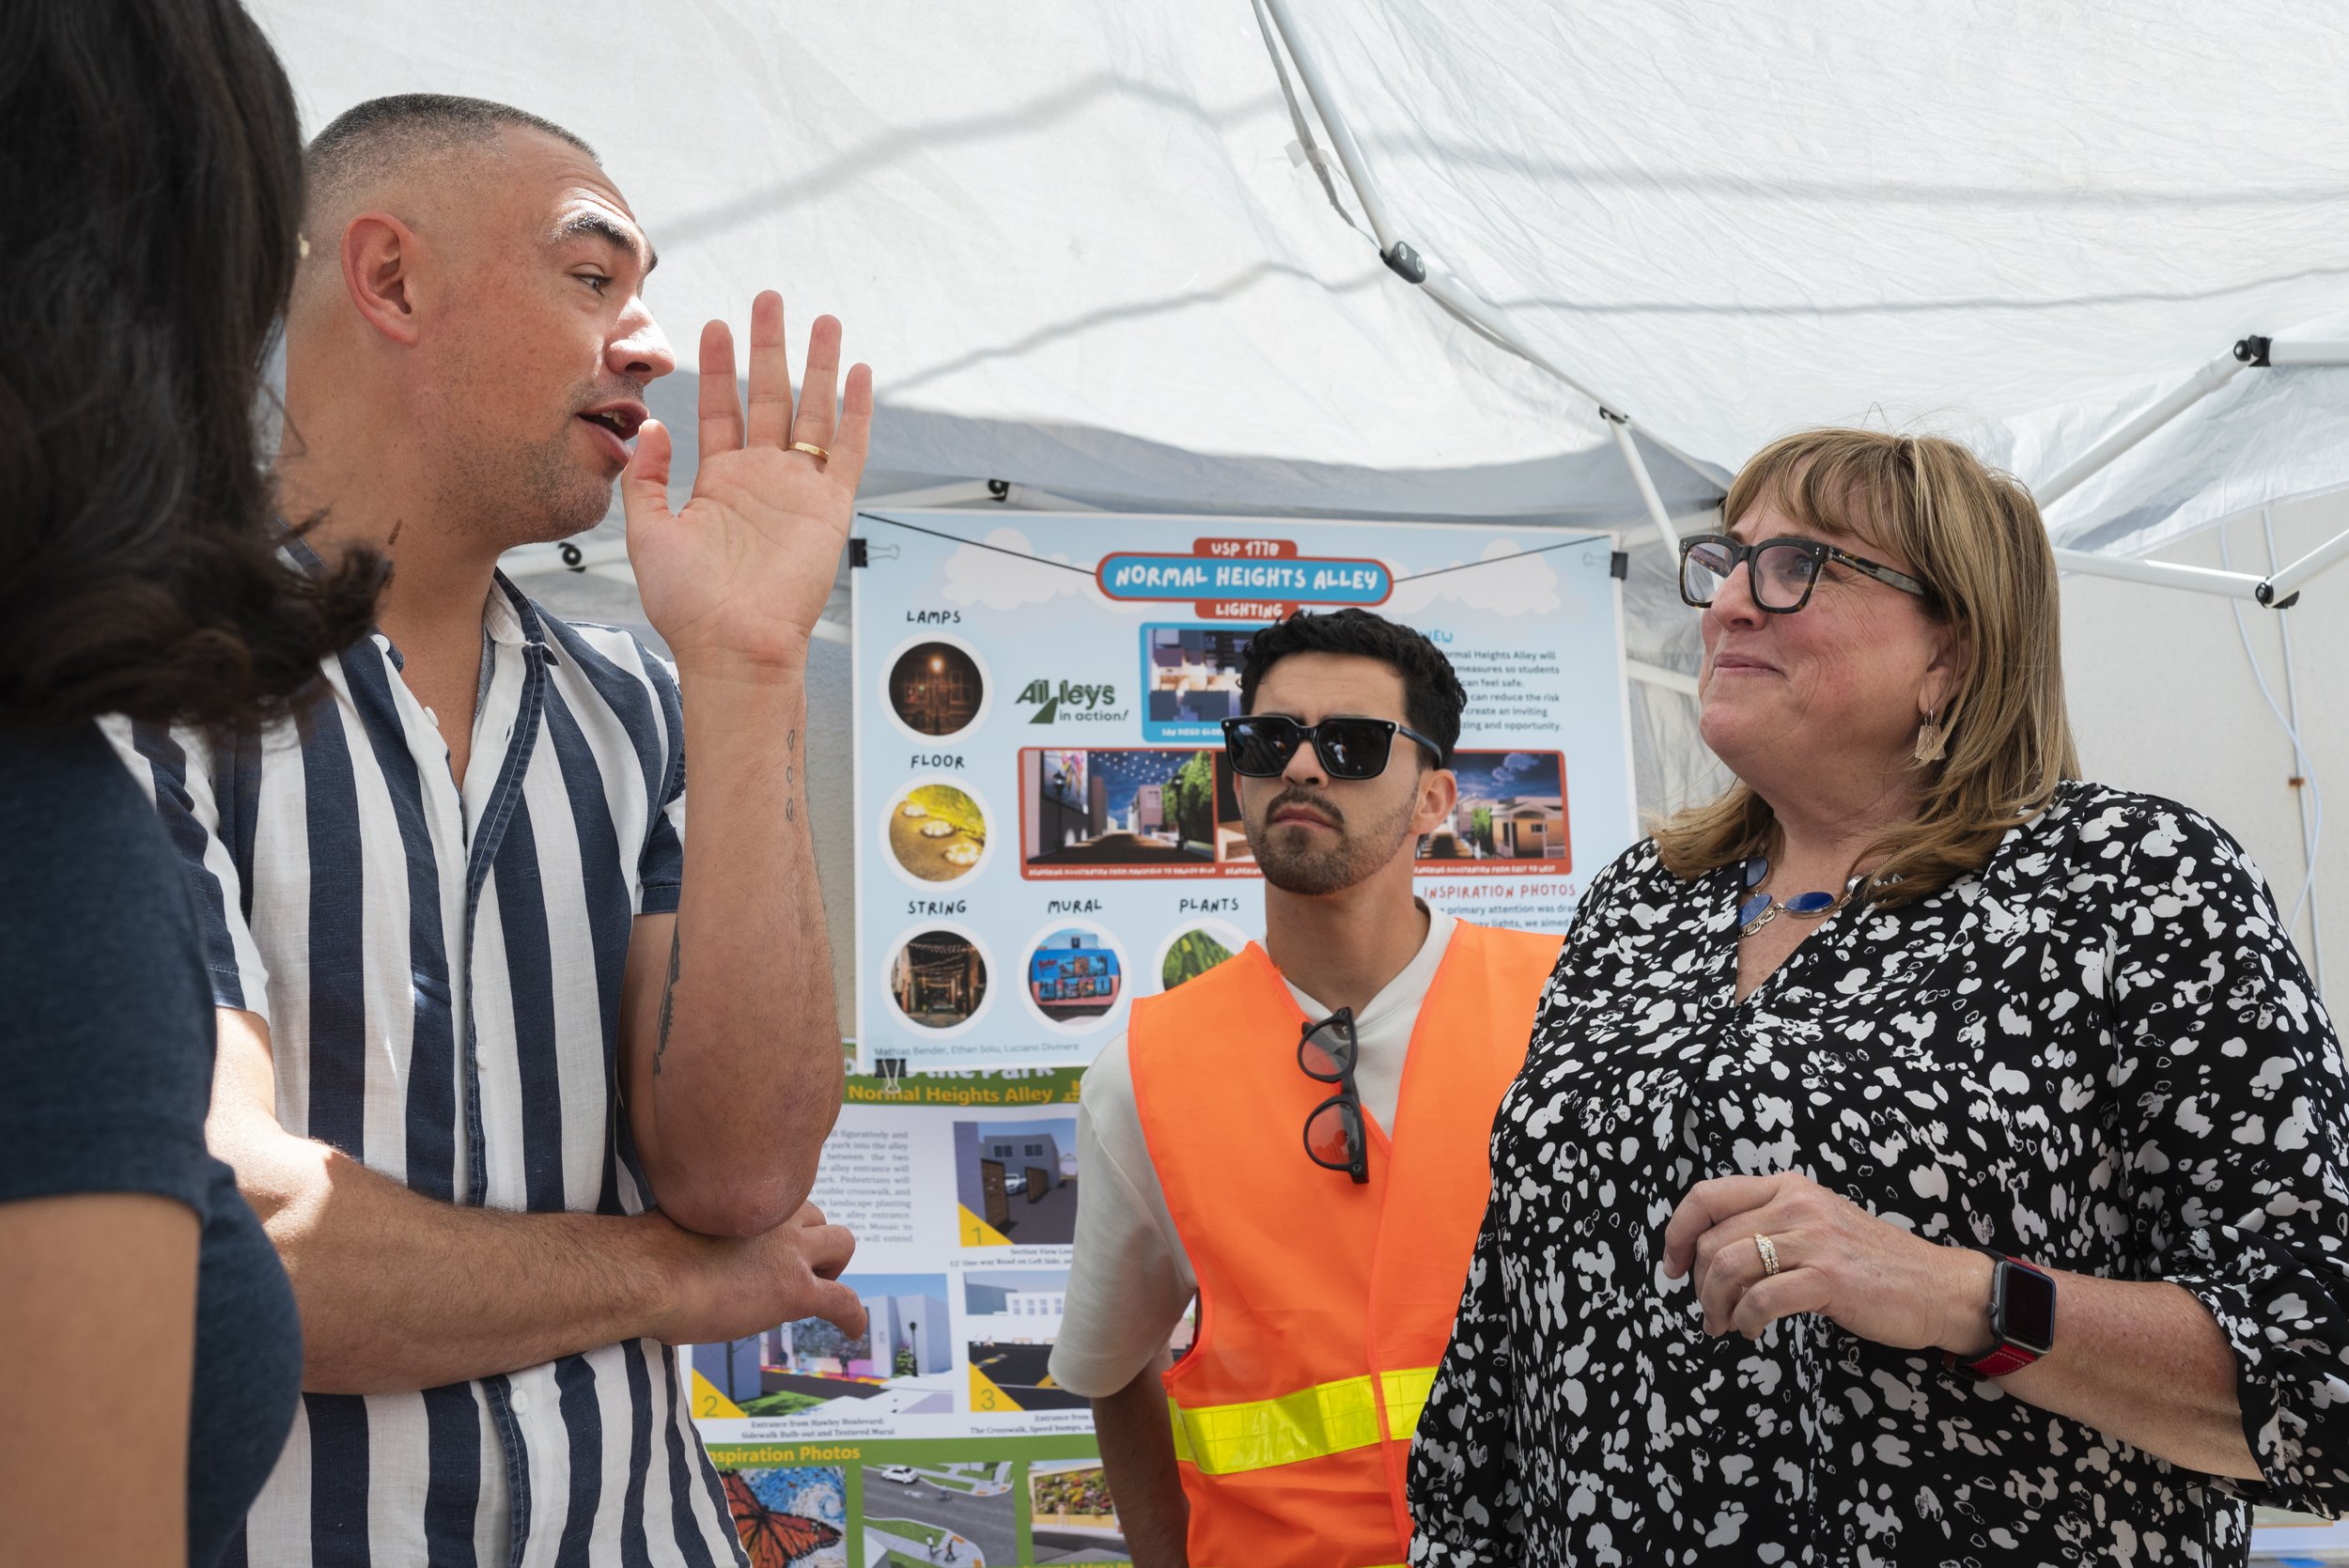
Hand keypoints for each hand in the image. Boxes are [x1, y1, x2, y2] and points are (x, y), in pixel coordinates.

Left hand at [621, 292, 873, 674]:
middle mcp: (761, 478)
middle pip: (769, 396)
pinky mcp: (830, 507)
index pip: (719, 408)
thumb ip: (647, 478)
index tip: (713, 323)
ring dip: (818, 366)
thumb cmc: (688, 604)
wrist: (733, 645)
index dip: (716, 366)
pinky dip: (857, 412)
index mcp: (718, 481)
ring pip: (812, 412)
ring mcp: (798, 490)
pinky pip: (848, 450)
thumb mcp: (647, 532)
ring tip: (823, 320)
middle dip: (769, 346)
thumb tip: (651, 425)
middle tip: (769, 298)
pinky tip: (861, 374)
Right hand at [649, 1201, 866, 1342]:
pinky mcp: (796, 1291)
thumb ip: (692, 1227)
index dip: (779, 1224)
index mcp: (746, 1199)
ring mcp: (790, 1254)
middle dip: (811, 1241)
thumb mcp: (673, 1223)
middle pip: (816, 1217)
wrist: (648, 1275)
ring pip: (842, 1244)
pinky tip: (853, 1330)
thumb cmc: (645, 1254)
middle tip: (793, 1269)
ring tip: (819, 1291)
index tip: (770, 1243)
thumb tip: (670, 1243)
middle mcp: (775, 1217)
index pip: (781, 1200)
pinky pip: (843, 1300)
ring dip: (833, 1268)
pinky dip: (852, 1316)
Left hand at [1660, 1172, 1994, 1353]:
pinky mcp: (1828, 1278)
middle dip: (1698, 1284)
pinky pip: (1760, 1299)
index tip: (1672, 1265)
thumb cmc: (1872, 1264)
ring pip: (1729, 1268)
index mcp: (1788, 1187)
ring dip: (1715, 1306)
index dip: (1678, 1231)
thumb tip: (1711, 1254)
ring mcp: (1813, 1239)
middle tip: (1708, 1313)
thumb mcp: (1816, 1224)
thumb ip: (1770, 1226)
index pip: (1707, 1196)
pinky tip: (1753, 1331)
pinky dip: (1745, 1320)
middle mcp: (1796, 1204)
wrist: (1937, 1288)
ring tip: (1725, 1325)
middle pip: (1713, 1240)